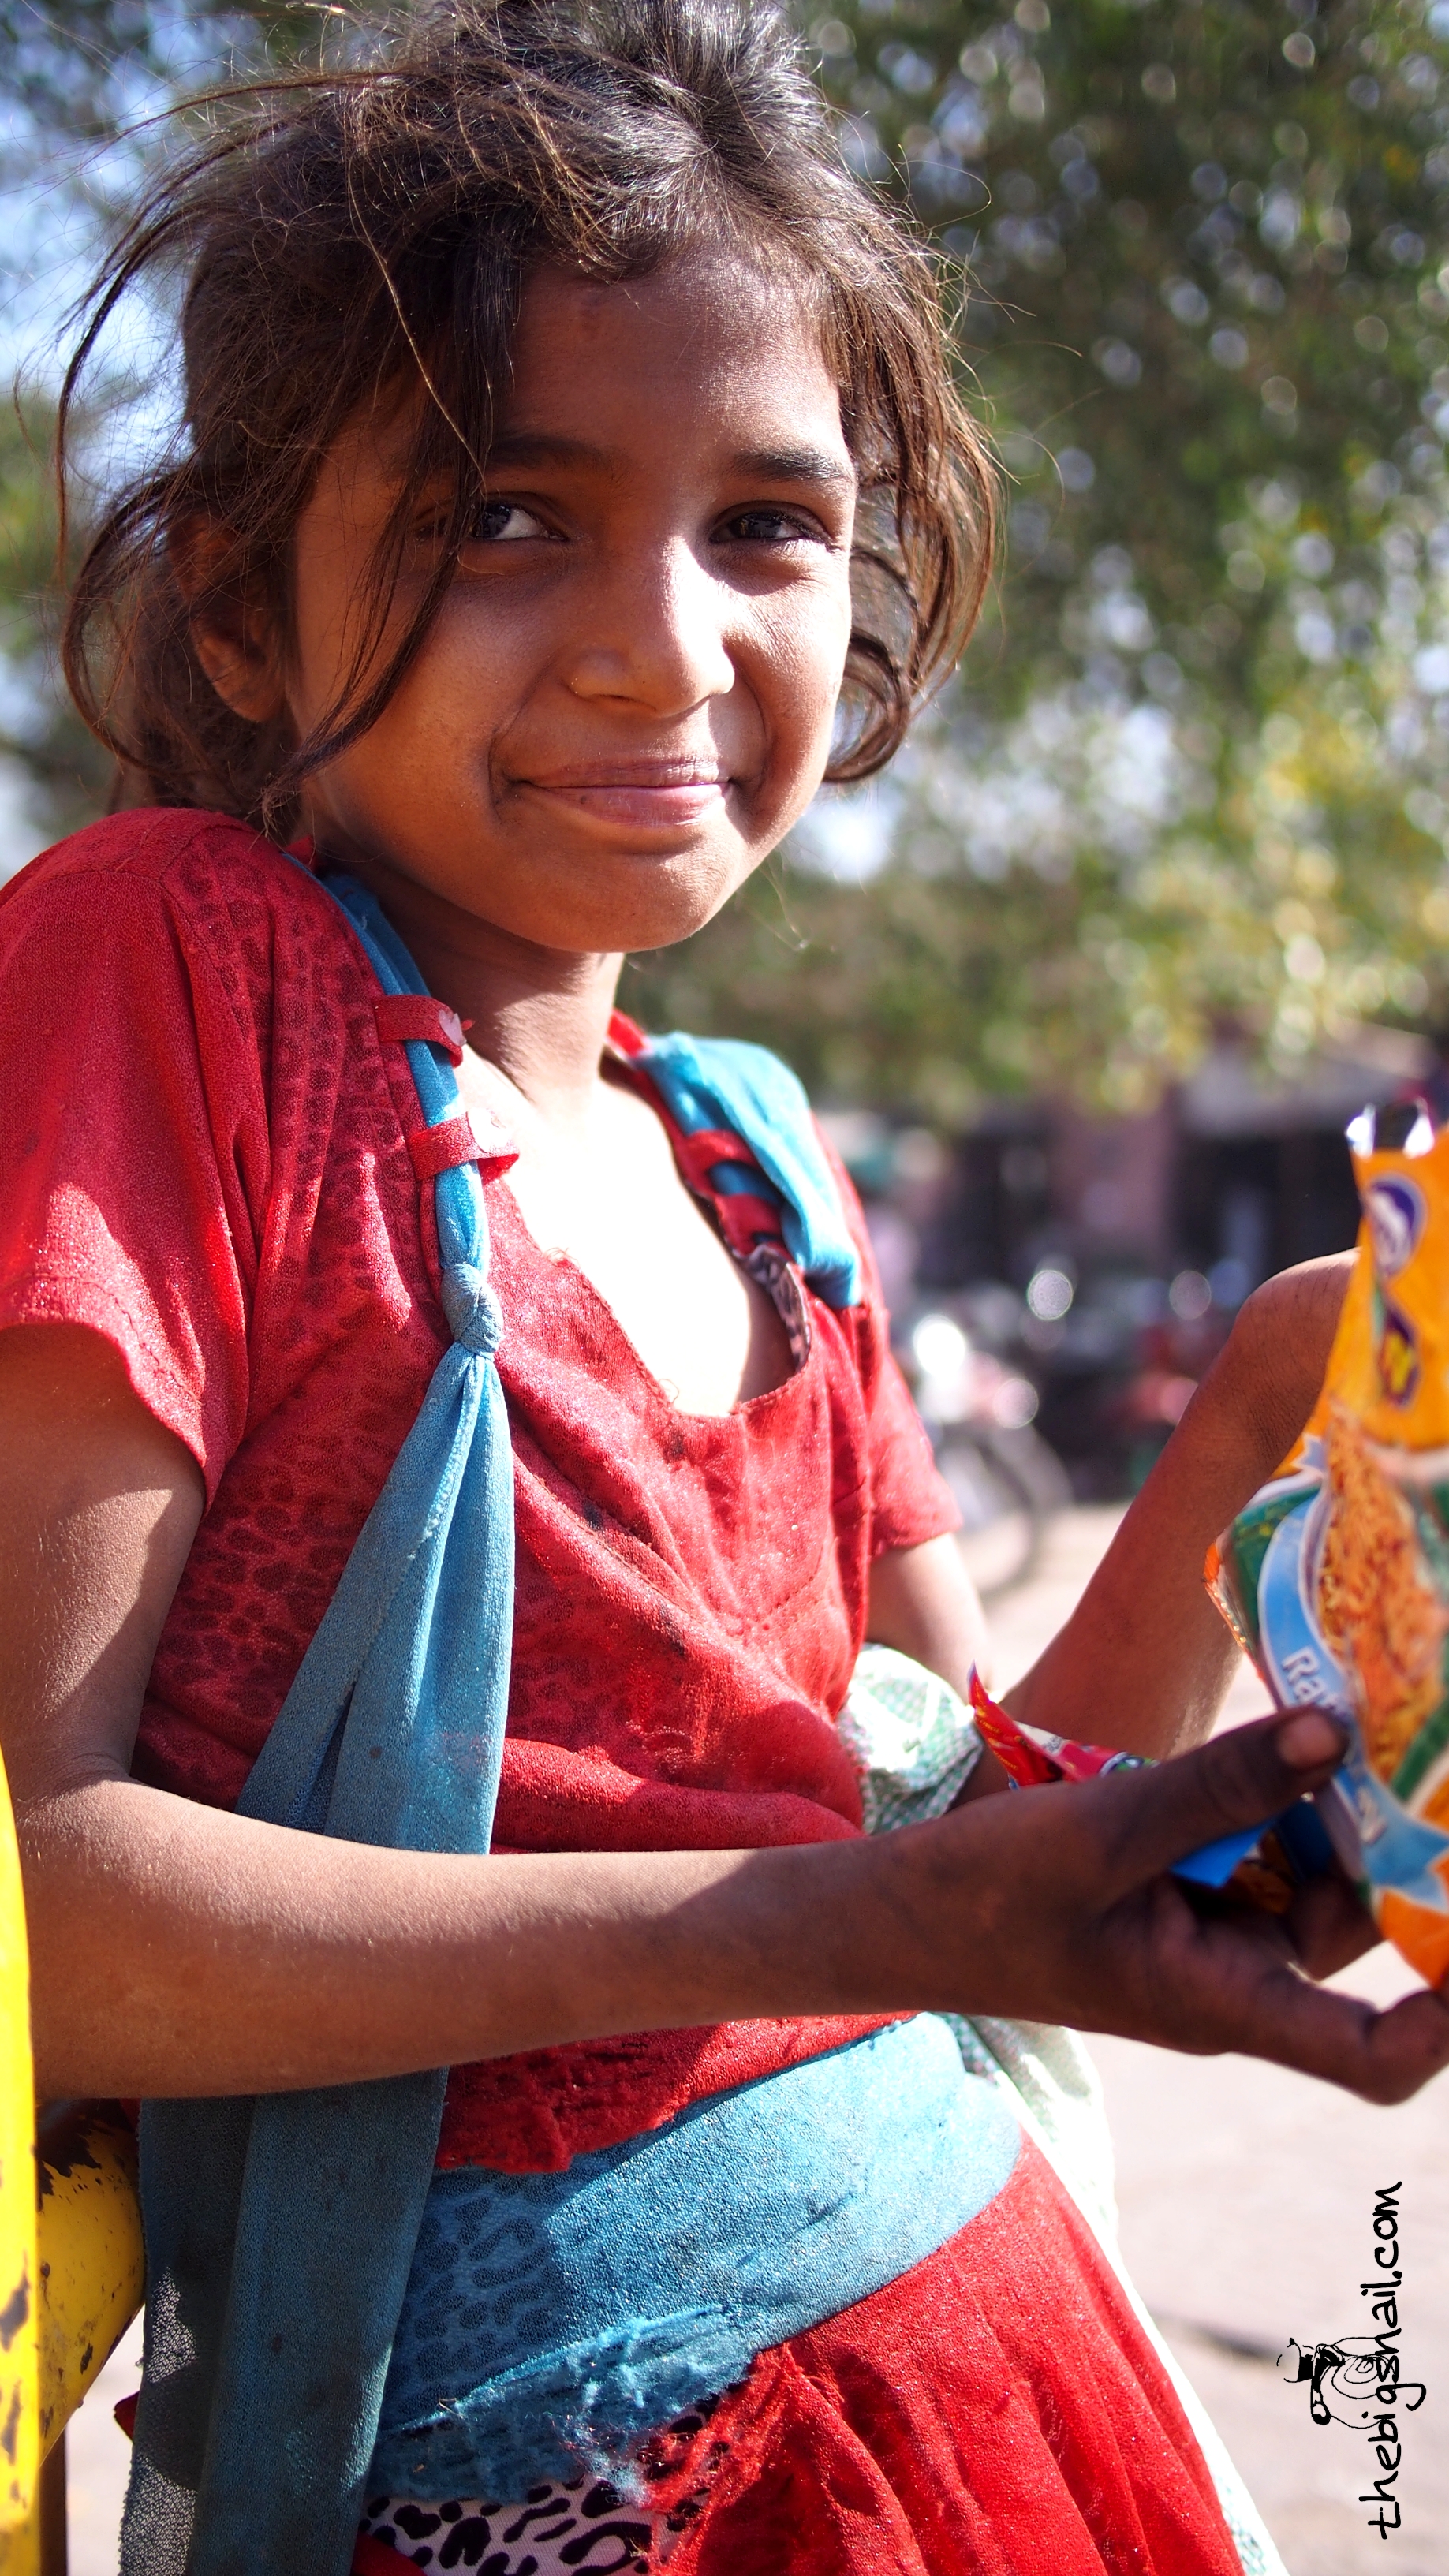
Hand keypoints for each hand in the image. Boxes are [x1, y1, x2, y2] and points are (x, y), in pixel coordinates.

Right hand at [893, 1708, 1448, 2104]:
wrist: (901, 1912)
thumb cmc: (987, 1895)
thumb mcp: (1103, 1830)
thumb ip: (1220, 1787)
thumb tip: (1336, 1733)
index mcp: (1223, 2002)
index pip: (1372, 2055)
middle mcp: (1239, 1976)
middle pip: (1358, 1924)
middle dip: (1395, 1845)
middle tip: (1421, 1749)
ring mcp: (1215, 1931)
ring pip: (1316, 1870)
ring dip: (1337, 1803)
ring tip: (1362, 1717)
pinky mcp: (1190, 1889)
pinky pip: (1266, 1843)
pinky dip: (1283, 1793)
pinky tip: (1299, 1726)